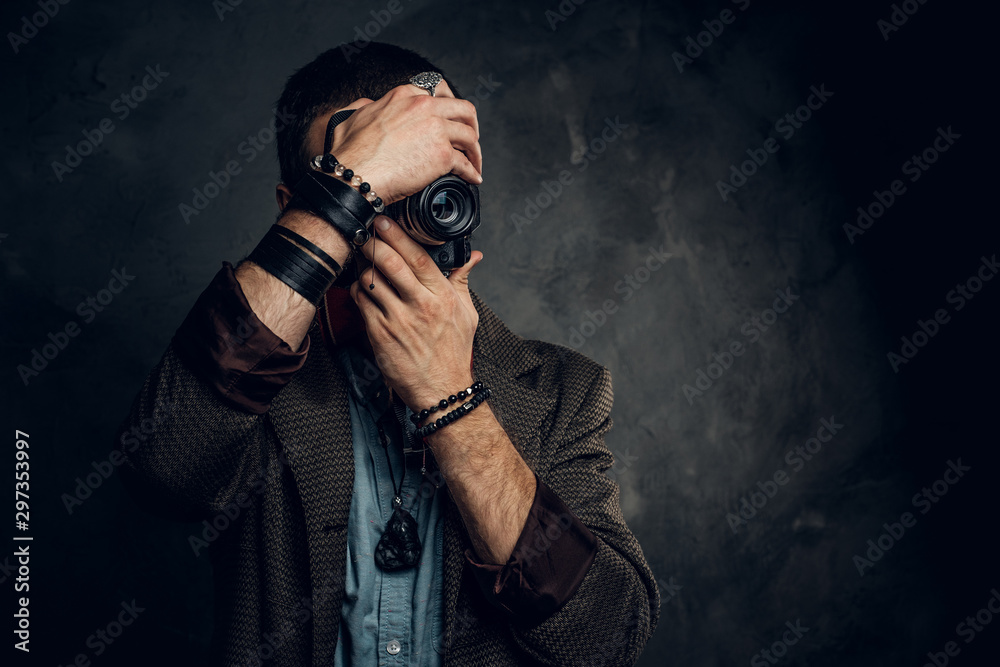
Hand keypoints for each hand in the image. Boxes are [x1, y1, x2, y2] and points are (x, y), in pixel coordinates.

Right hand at [324, 82, 482, 205]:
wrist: (355, 174)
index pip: (439, 93)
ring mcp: (436, 130)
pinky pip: (466, 164)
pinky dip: (471, 172)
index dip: (450, 107)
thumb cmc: (351, 152)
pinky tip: (472, 178)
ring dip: (474, 151)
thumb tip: (370, 106)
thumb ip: (368, 107)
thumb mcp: (354, 116)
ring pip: (469, 136)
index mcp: (404, 96)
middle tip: (471, 139)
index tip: (451, 119)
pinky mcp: (442, 155)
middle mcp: (424, 107)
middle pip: (463, 110)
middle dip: (471, 125)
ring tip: (473, 163)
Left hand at [348, 215, 483, 411]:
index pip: (419, 257)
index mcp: (442, 297)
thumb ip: (463, 280)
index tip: (386, 220)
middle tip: (365, 229)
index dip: (399, 235)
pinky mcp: (380, 334)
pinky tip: (362, 286)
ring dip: (363, 265)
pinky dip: (358, 289)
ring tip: (362, 257)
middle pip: (391, 263)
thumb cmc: (453, 353)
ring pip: (371, 280)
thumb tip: (473, 257)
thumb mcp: (467, 314)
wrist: (441, 390)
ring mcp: (398, 320)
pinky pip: (362, 302)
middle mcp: (420, 307)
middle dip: (374, 242)